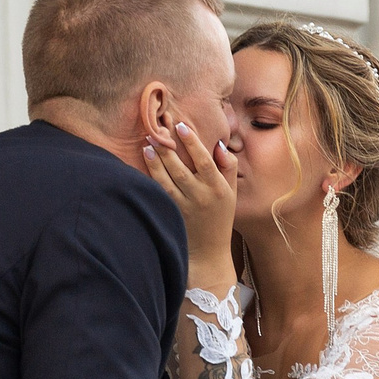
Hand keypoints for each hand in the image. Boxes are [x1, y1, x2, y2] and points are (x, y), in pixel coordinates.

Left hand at [144, 120, 239, 286]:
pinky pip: (160, 193)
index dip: (193, 143)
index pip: (204, 161)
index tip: (181, 125)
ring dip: (156, 161)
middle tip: (156, 128)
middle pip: (181, 168)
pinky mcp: (172, 214)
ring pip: (167, 180)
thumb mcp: (231, 192)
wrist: (208, 252)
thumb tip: (218, 144)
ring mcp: (185, 207)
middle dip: (168, 147)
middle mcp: (201, 197)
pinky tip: (146, 163)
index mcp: (218, 188)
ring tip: (148, 143)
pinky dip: (152, 176)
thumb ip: (228, 166)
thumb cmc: (220, 216)